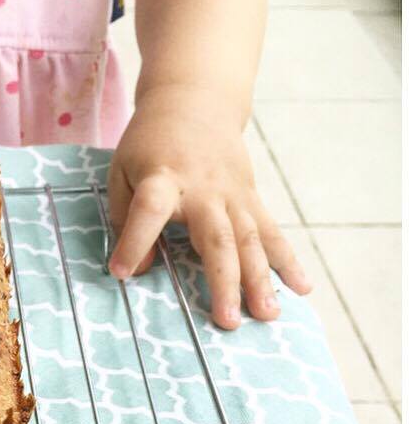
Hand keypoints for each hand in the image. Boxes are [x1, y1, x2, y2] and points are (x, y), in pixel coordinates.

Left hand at [107, 86, 310, 329]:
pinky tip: (302, 289)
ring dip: (260, 280)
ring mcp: (233, 194)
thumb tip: (137, 272)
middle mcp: (203, 189)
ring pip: (251, 240)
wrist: (195, 102)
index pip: (149, 211)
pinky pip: (271, 233)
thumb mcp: (122, 174)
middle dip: (223, 281)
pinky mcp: (250, 198)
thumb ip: (127, 220)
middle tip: (227, 321)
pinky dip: (288, 262)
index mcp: (162, 179)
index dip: (135, 242)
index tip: (120, 272)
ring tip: (267, 315)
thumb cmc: (149, 146)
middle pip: (217, 238)